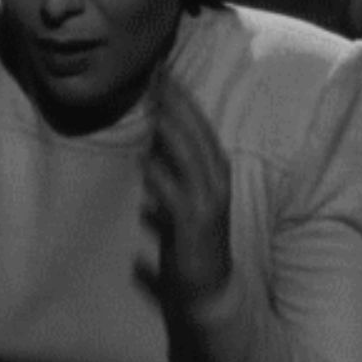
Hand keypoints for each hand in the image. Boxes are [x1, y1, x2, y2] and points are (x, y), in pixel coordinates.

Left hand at [135, 74, 231, 308]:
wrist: (208, 289)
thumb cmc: (190, 241)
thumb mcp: (179, 199)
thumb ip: (167, 173)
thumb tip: (146, 148)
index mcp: (216, 170)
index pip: (199, 124)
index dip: (181, 97)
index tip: (161, 72)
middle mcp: (218, 180)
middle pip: (196, 131)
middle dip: (176, 102)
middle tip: (155, 74)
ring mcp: (209, 201)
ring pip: (189, 155)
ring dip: (171, 128)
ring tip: (153, 103)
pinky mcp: (195, 224)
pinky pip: (174, 194)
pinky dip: (160, 176)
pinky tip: (144, 161)